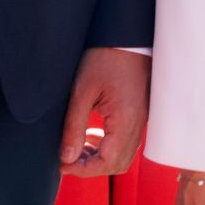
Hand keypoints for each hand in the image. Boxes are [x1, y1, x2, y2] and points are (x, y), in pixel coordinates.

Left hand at [60, 48, 149, 175]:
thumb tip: (66, 159)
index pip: (107, 163)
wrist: (126, 34)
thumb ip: (74, 127)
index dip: (83, 170)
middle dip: (92, 167)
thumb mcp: (82, 91)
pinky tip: (93, 131)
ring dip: (100, 157)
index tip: (62, 165)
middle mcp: (139, 123)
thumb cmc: (104, 57)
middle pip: (118, 164)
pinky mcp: (141, 112)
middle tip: (68, 157)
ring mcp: (143, 118)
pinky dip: (110, 145)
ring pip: (124, 154)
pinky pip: (127, 140)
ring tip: (78, 145)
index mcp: (126, 119)